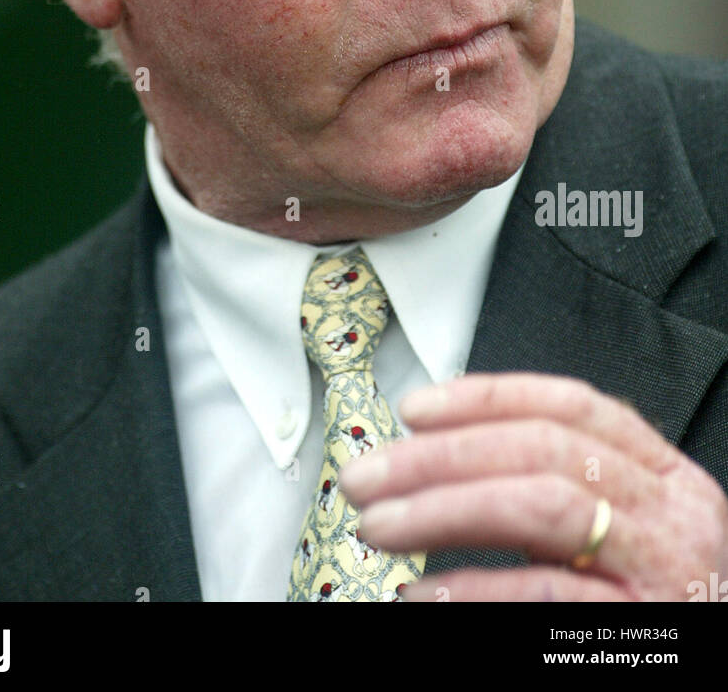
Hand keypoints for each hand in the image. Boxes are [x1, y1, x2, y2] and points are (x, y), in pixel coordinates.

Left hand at [338, 372, 727, 601]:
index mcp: (665, 475)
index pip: (571, 405)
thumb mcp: (615, 532)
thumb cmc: (644, 607)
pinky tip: (423, 595)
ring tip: (378, 527)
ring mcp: (663, 571)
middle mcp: (673, 513)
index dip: (486, 397)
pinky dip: (474, 590)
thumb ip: (551, 486)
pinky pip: (545, 594)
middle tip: (368, 476)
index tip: (413, 409)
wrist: (702, 684)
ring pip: (541, 507)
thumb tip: (435, 455)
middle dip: (441, 455)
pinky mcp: (639, 634)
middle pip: (543, 451)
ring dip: (444, 510)